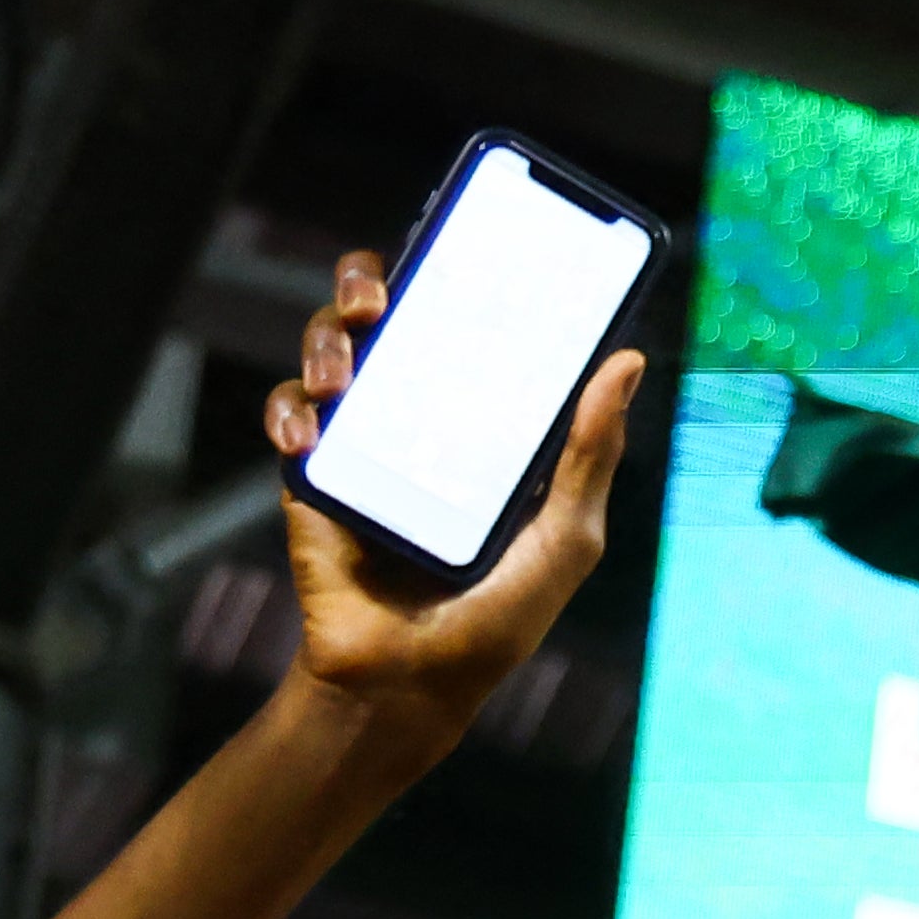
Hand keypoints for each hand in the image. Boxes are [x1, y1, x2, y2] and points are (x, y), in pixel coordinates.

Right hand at [259, 252, 639, 750]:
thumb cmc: (499, 614)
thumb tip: (628, 362)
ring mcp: (362, 440)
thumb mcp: (566, 534)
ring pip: (329, 350)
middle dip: (368, 283)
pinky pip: (289, 413)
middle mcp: (421, 418)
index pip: (472, 329)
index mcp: (485, 422)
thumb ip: (590, 452)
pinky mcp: (311, 472)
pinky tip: (307, 434)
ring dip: (325, 341)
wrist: (410, 680)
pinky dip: (291, 411)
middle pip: (386, 317)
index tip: (466, 239)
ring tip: (341, 370)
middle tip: (377, 296)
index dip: (465, 276)